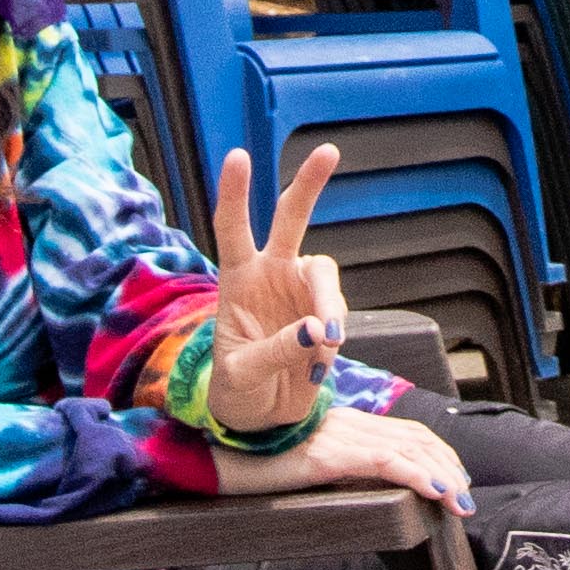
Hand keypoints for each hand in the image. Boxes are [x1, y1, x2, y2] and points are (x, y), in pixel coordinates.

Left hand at [195, 143, 349, 434]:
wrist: (262, 418)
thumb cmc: (237, 390)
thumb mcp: (242, 374)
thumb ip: (275, 350)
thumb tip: (317, 330)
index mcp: (236, 278)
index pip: (232, 227)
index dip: (234, 192)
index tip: (239, 156)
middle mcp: (270, 274)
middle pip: (291, 219)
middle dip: (309, 184)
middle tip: (328, 150)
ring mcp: (300, 292)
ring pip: (325, 274)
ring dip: (329, 302)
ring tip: (327, 344)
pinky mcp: (325, 315)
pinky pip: (337, 314)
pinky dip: (333, 337)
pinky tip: (318, 364)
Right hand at [226, 402, 477, 516]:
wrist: (213, 456)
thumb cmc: (253, 461)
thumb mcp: (303, 460)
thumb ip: (335, 462)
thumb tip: (364, 483)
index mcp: (344, 422)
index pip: (405, 431)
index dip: (436, 452)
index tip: (455, 477)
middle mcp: (347, 424)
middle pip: (414, 438)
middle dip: (448, 466)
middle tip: (466, 495)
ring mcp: (338, 437)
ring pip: (407, 450)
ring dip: (443, 476)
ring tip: (462, 502)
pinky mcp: (327, 456)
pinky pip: (384, 462)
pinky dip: (418, 476)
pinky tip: (438, 493)